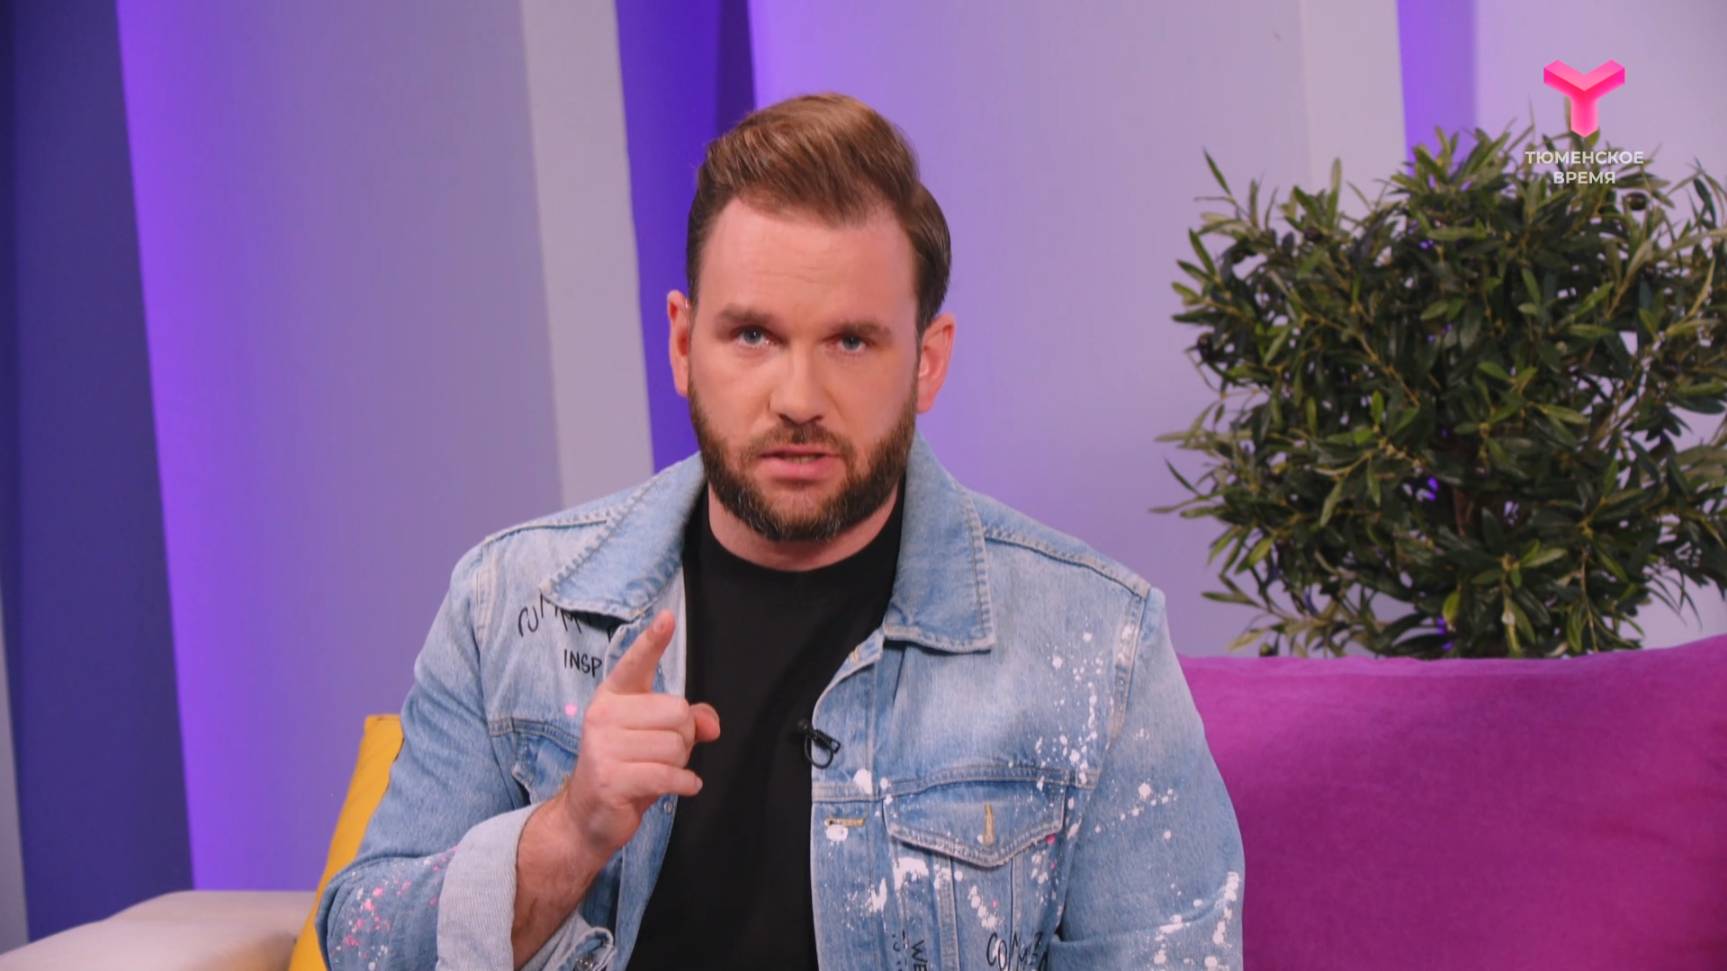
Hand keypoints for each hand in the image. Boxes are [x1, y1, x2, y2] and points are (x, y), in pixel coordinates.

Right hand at [547, 610, 720, 860]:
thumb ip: (688, 720)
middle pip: (678, 712)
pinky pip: (668, 774)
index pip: (636, 663)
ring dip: (679, 765)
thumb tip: (710, 724)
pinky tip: (679, 787)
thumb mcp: (657, 737)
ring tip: (656, 772)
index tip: (668, 618)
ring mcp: (603, 746)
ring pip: (676, 746)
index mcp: (614, 697)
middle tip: (662, 754)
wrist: (589, 816)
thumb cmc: (626, 769)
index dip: (653, 640)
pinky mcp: (610, 778)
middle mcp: (604, 715)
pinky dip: (683, 784)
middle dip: (684, 738)